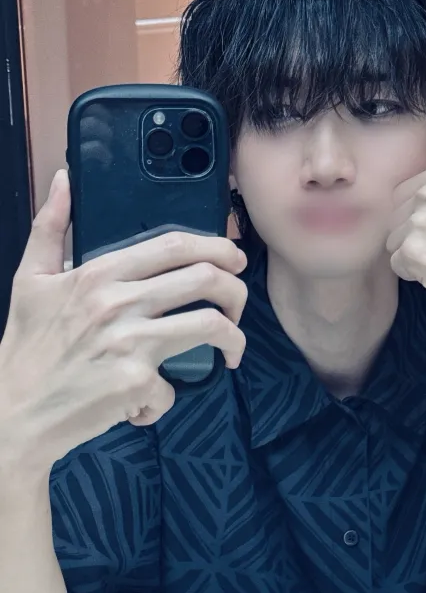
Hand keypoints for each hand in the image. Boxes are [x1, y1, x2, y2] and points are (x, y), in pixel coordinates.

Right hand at [0, 170, 246, 475]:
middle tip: (237, 305)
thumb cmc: (26, 347)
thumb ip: (50, 226)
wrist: (13, 412)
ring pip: (210, 325)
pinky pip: (174, 385)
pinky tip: (149, 403)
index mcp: (99, 273)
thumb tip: (64, 180)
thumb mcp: (30, 279)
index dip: (217, 246)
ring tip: (230, 350)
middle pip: (205, 278)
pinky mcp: (135, 381)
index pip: (175, 245)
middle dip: (236, 290)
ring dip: (233, 338)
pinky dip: (166, 398)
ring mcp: (130, 341)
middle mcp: (119, 302)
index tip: (233, 258)